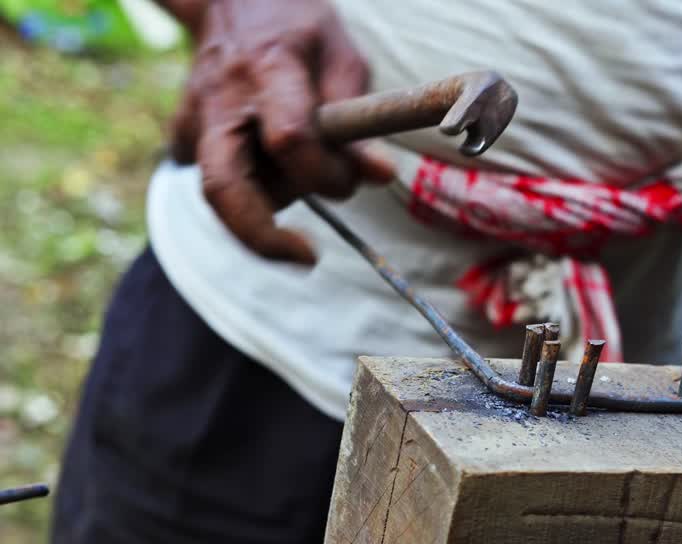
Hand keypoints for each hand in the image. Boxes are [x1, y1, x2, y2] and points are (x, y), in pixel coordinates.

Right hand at [170, 0, 392, 262]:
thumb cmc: (300, 29)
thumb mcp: (344, 57)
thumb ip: (360, 121)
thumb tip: (380, 177)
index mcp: (268, 70)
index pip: (289, 139)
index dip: (325, 174)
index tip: (354, 184)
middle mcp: (220, 99)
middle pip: (223, 188)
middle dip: (262, 236)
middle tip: (305, 257)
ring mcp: (191, 118)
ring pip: (222, 191)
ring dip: (272, 199)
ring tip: (304, 165)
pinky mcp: (182, 135)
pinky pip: (220, 180)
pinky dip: (254, 185)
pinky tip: (272, 158)